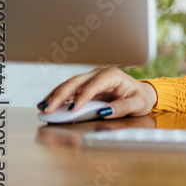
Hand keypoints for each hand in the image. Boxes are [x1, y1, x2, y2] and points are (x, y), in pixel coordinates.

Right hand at [39, 66, 157, 119]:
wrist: (142, 94)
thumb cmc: (140, 98)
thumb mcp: (138, 104)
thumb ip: (123, 107)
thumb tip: (105, 112)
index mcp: (112, 75)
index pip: (94, 85)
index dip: (82, 96)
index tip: (72, 109)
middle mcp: (99, 74)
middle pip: (76, 82)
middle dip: (61, 95)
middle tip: (48, 109)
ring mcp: (91, 79)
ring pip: (69, 84)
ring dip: (55, 95)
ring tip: (43, 106)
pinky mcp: (85, 86)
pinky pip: (69, 90)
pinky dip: (57, 96)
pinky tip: (47, 103)